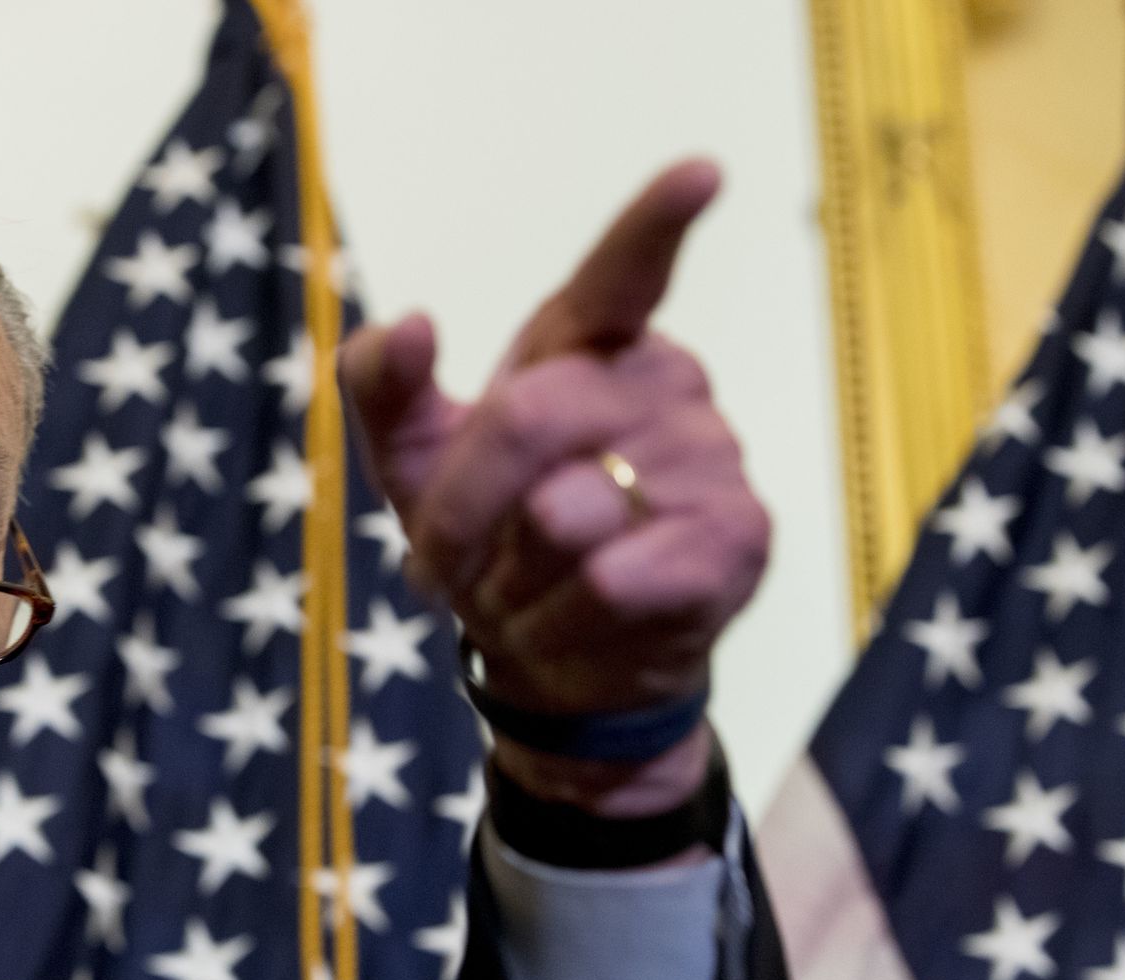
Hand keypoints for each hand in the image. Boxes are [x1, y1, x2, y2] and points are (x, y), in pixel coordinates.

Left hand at [342, 160, 769, 805]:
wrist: (556, 662)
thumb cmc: (490, 539)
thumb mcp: (411, 461)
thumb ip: (386, 385)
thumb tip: (411, 323)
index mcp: (588, 347)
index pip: (625, 272)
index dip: (657, 222)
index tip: (700, 172)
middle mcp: (662, 385)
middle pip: (528, 418)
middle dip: (459, 508)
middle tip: (442, 566)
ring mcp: (712, 458)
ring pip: (564, 515)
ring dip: (512, 578)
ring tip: (532, 589)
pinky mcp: (738, 540)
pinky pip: (613, 582)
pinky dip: (561, 621)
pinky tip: (580, 622)